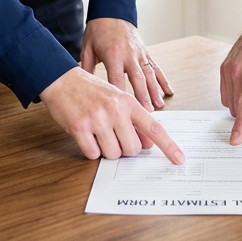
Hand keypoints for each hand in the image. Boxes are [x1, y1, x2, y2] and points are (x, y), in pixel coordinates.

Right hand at [40, 67, 184, 163]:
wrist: (62, 80)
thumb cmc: (92, 91)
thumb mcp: (117, 100)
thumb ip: (134, 120)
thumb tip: (148, 143)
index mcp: (128, 102)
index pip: (153, 127)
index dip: (168, 146)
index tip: (179, 160)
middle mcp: (115, 110)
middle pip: (132, 149)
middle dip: (124, 148)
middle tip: (113, 135)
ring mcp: (97, 119)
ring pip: (112, 154)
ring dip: (105, 149)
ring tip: (97, 132)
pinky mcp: (79, 128)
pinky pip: (92, 154)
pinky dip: (90, 150)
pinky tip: (86, 134)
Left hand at [81, 18, 173, 110]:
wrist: (112, 12)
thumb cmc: (98, 30)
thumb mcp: (87, 48)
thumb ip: (86, 68)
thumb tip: (83, 88)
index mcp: (113, 54)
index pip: (117, 79)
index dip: (120, 95)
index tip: (122, 110)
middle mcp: (129, 54)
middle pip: (138, 79)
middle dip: (143, 97)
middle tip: (147, 113)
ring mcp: (140, 53)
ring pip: (150, 75)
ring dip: (155, 91)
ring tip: (159, 106)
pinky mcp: (145, 52)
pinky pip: (156, 67)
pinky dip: (163, 80)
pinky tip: (168, 91)